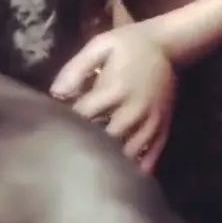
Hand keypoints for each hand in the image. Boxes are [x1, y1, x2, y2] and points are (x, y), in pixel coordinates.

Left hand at [51, 23, 176, 172]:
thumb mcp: (100, 46)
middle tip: (67, 159)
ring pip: (128, 154)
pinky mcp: (163, 130)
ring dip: (110, 164)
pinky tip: (121, 178)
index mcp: (115, 89)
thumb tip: (55, 94)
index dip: (66, 125)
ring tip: (91, 173)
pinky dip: (135, 170)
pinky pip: (151, 158)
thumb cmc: (129, 44)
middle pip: (105, 140)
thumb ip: (75, 69)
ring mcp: (151, 123)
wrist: (169, 45)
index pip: (83, 116)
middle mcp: (134, 110)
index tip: (52, 132)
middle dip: (86, 149)